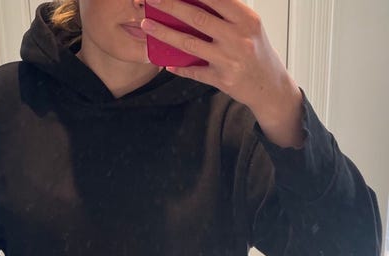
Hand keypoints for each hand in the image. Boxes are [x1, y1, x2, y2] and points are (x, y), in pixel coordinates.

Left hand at [141, 0, 304, 147]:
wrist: (269, 86)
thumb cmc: (257, 52)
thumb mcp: (249, 26)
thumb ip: (227, 13)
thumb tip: (196, 2)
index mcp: (246, 19)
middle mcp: (238, 38)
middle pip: (197, 18)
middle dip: (170, 6)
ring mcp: (228, 60)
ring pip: (189, 44)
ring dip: (164, 34)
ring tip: (147, 26)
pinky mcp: (221, 80)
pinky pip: (194, 71)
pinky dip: (178, 67)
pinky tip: (165, 63)